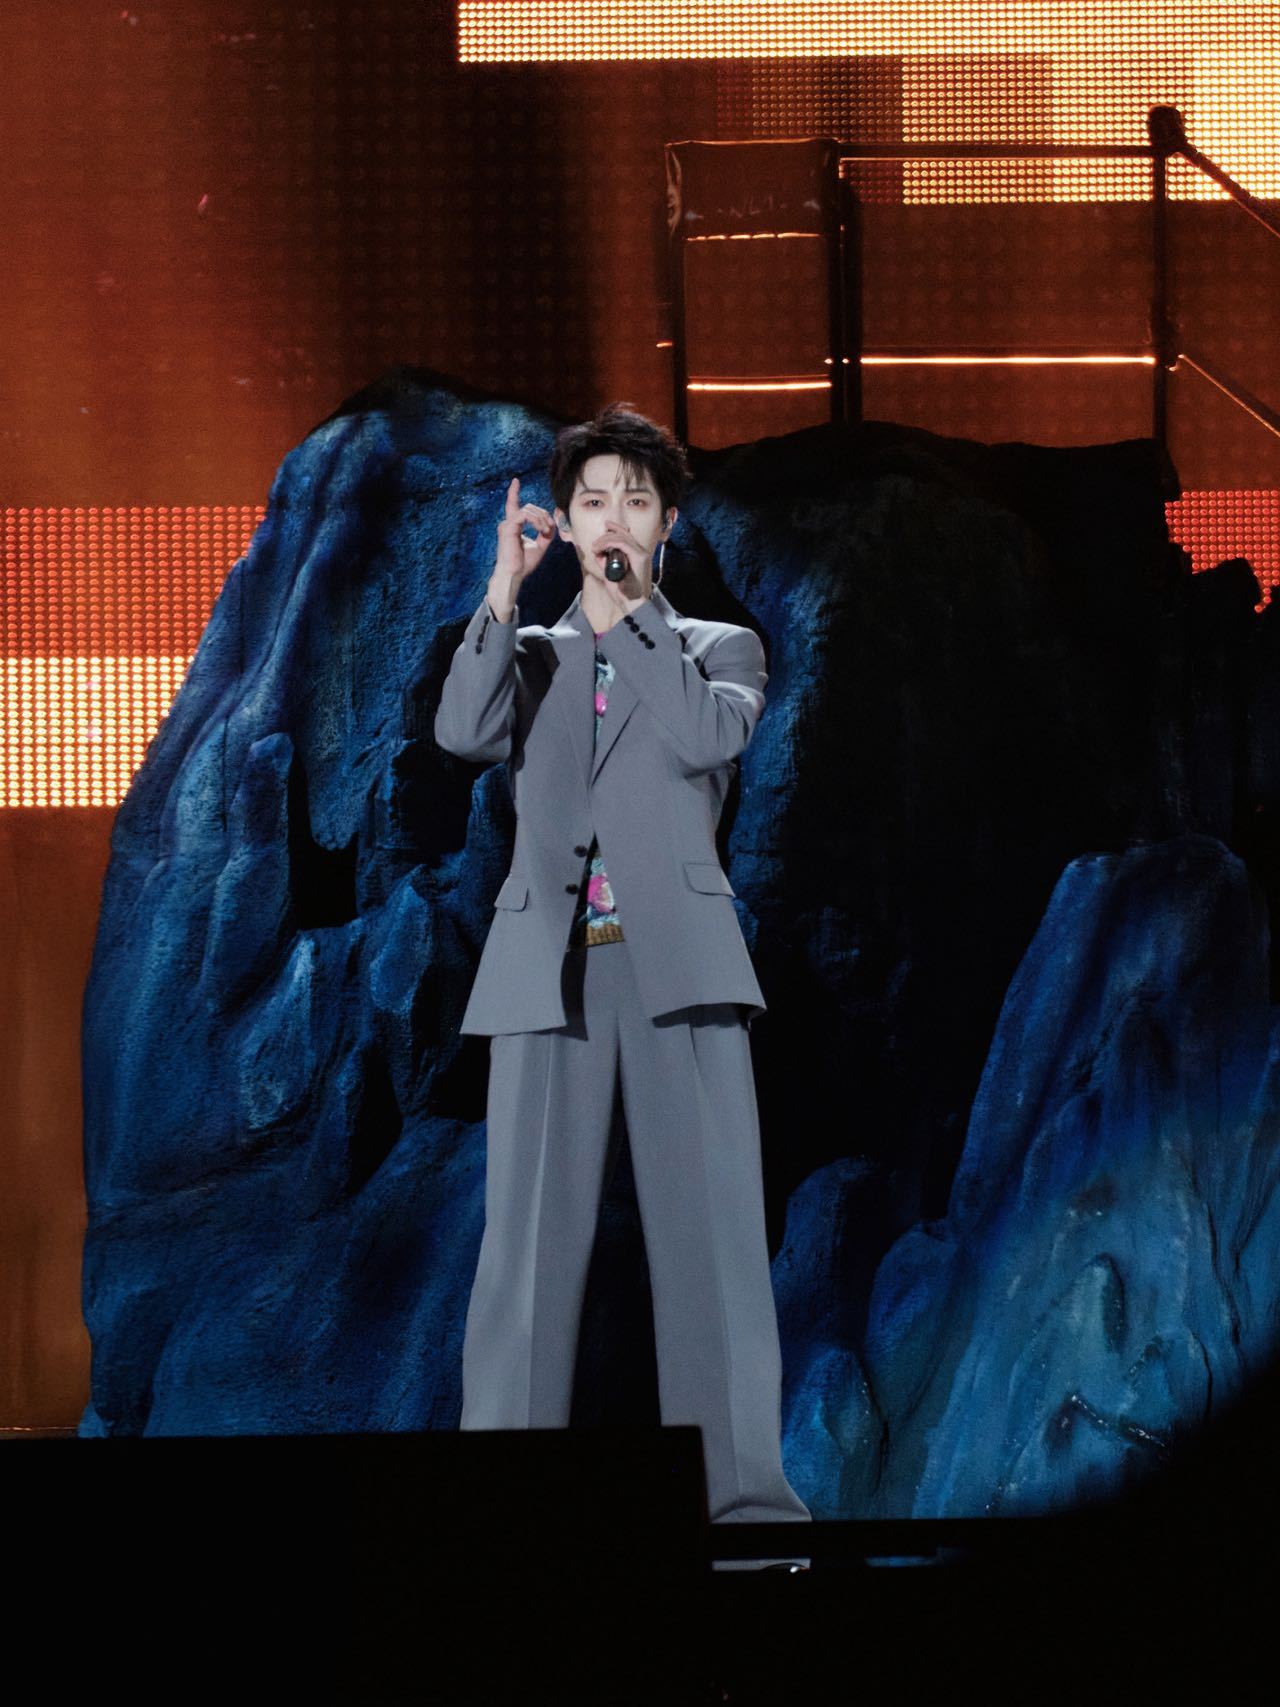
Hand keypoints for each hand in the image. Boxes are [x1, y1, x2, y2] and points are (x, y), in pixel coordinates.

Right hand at [489, 476, 555, 608]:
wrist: (514, 575)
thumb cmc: (523, 564)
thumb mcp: (540, 546)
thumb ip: (545, 533)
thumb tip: (551, 524)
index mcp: (513, 526)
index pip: (513, 505)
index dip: (513, 493)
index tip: (516, 481)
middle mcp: (508, 523)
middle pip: (529, 507)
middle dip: (543, 515)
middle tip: (548, 529)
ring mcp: (506, 525)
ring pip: (528, 509)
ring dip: (541, 519)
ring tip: (545, 531)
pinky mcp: (508, 527)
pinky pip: (525, 515)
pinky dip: (536, 521)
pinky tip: (541, 529)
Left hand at [592, 523, 650, 614]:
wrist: (633, 604)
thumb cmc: (623, 592)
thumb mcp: (610, 574)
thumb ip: (605, 562)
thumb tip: (598, 552)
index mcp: (636, 555)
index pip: (626, 535)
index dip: (615, 528)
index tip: (606, 525)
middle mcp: (641, 552)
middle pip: (622, 534)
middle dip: (605, 535)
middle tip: (594, 545)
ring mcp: (641, 553)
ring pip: (621, 537)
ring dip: (604, 540)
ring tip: (595, 548)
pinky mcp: (640, 557)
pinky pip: (623, 543)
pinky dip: (609, 543)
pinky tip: (600, 549)